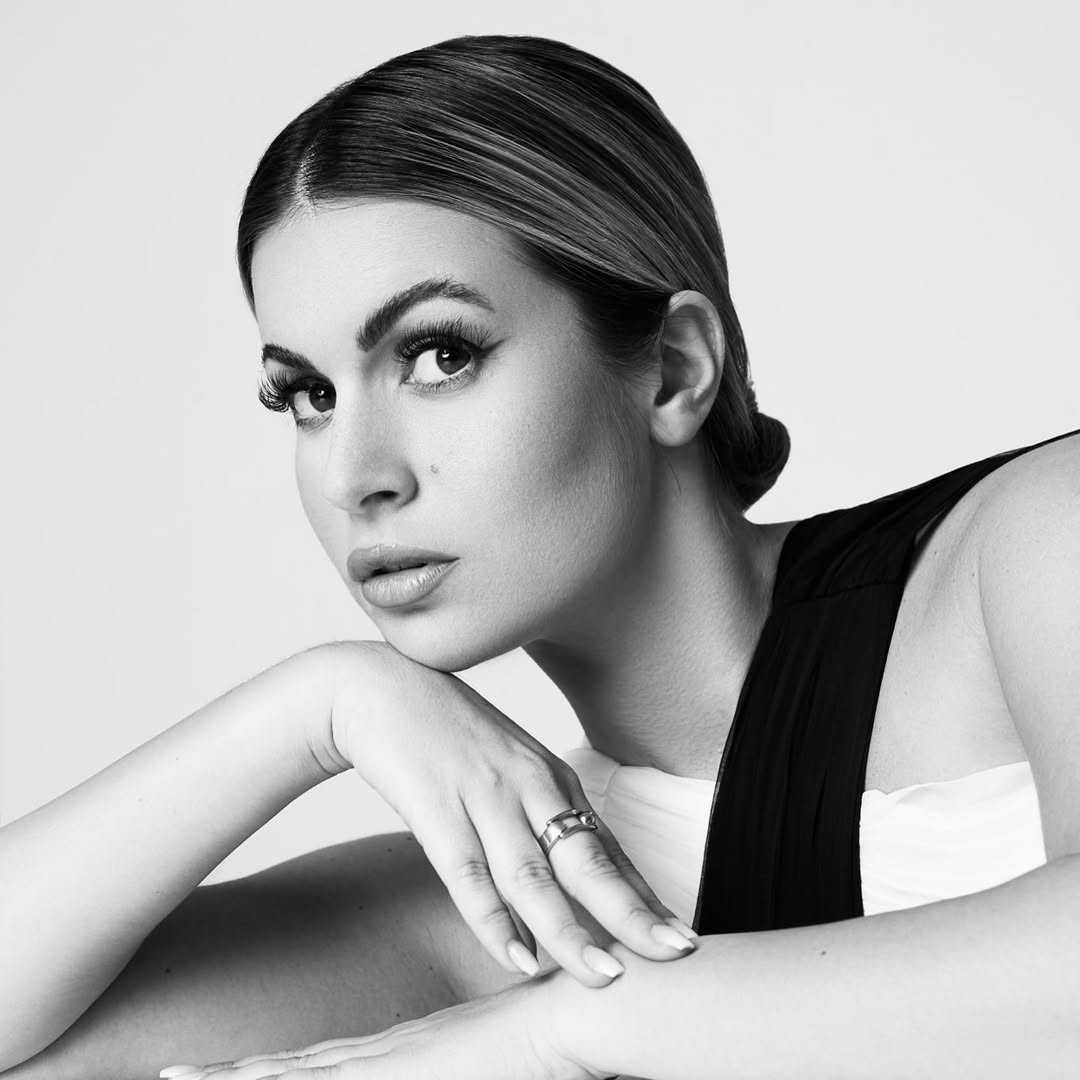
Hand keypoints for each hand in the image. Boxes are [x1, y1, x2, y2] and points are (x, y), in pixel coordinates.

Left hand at [161, 969, 602, 1079]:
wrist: (594, 1000)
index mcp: (426, 1048)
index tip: (241, 1074)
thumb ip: (509, 1062)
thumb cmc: (580, 1034)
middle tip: (176, 1076)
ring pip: (302, 1077)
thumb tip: (504, 1059)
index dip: (288, 1071)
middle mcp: (402, 1050)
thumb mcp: (534, 1059)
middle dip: (240, 1077)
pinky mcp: (410, 1069)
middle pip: (306, 1066)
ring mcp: (401, 1059)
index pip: (340, 1065)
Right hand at [312, 641, 697, 987]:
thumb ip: (544, 817)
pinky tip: (515, 957)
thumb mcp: (513, 768)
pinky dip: (492, 919)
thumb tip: (581, 878)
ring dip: (568, 929)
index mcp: (554, 779)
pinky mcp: (437, 809)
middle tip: (674, 952)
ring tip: (602, 975)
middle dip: (631, 912)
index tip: (681, 934)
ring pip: (533, 876)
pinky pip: (467, 873)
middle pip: (587, 860)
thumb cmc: (454, 737)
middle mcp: (530, 788)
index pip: (609, 849)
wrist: (384, 689)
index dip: (644, 895)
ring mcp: (484, 797)